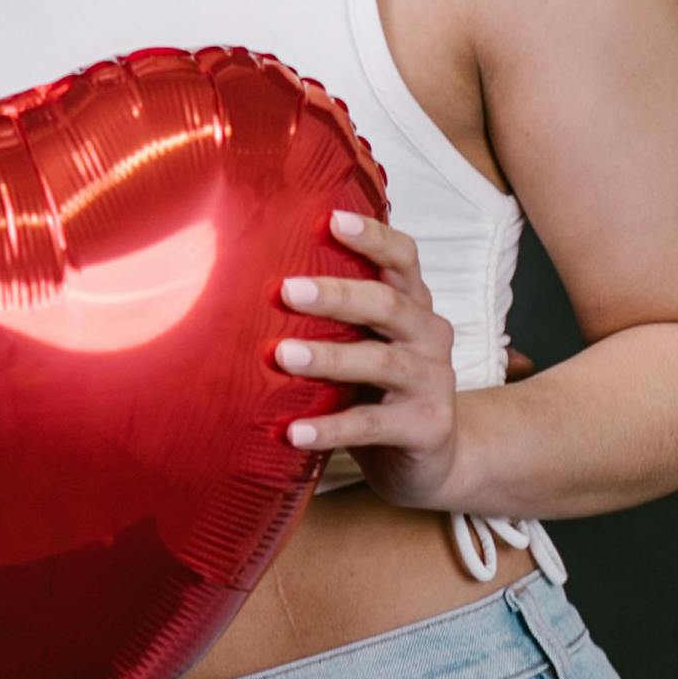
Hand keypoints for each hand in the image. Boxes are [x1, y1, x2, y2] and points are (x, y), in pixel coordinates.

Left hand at [274, 210, 461, 509]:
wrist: (432, 459)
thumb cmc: (379, 391)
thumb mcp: (363, 346)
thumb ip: (332, 320)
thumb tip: (244, 288)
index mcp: (414, 305)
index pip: (402, 258)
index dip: (372, 237)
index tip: (330, 218)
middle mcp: (429, 335)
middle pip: (387, 304)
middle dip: (336, 294)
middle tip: (286, 290)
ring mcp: (433, 381)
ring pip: (380, 361)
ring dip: (329, 358)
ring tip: (282, 355)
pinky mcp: (426, 426)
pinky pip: (371, 425)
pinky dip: (331, 429)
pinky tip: (293, 432)